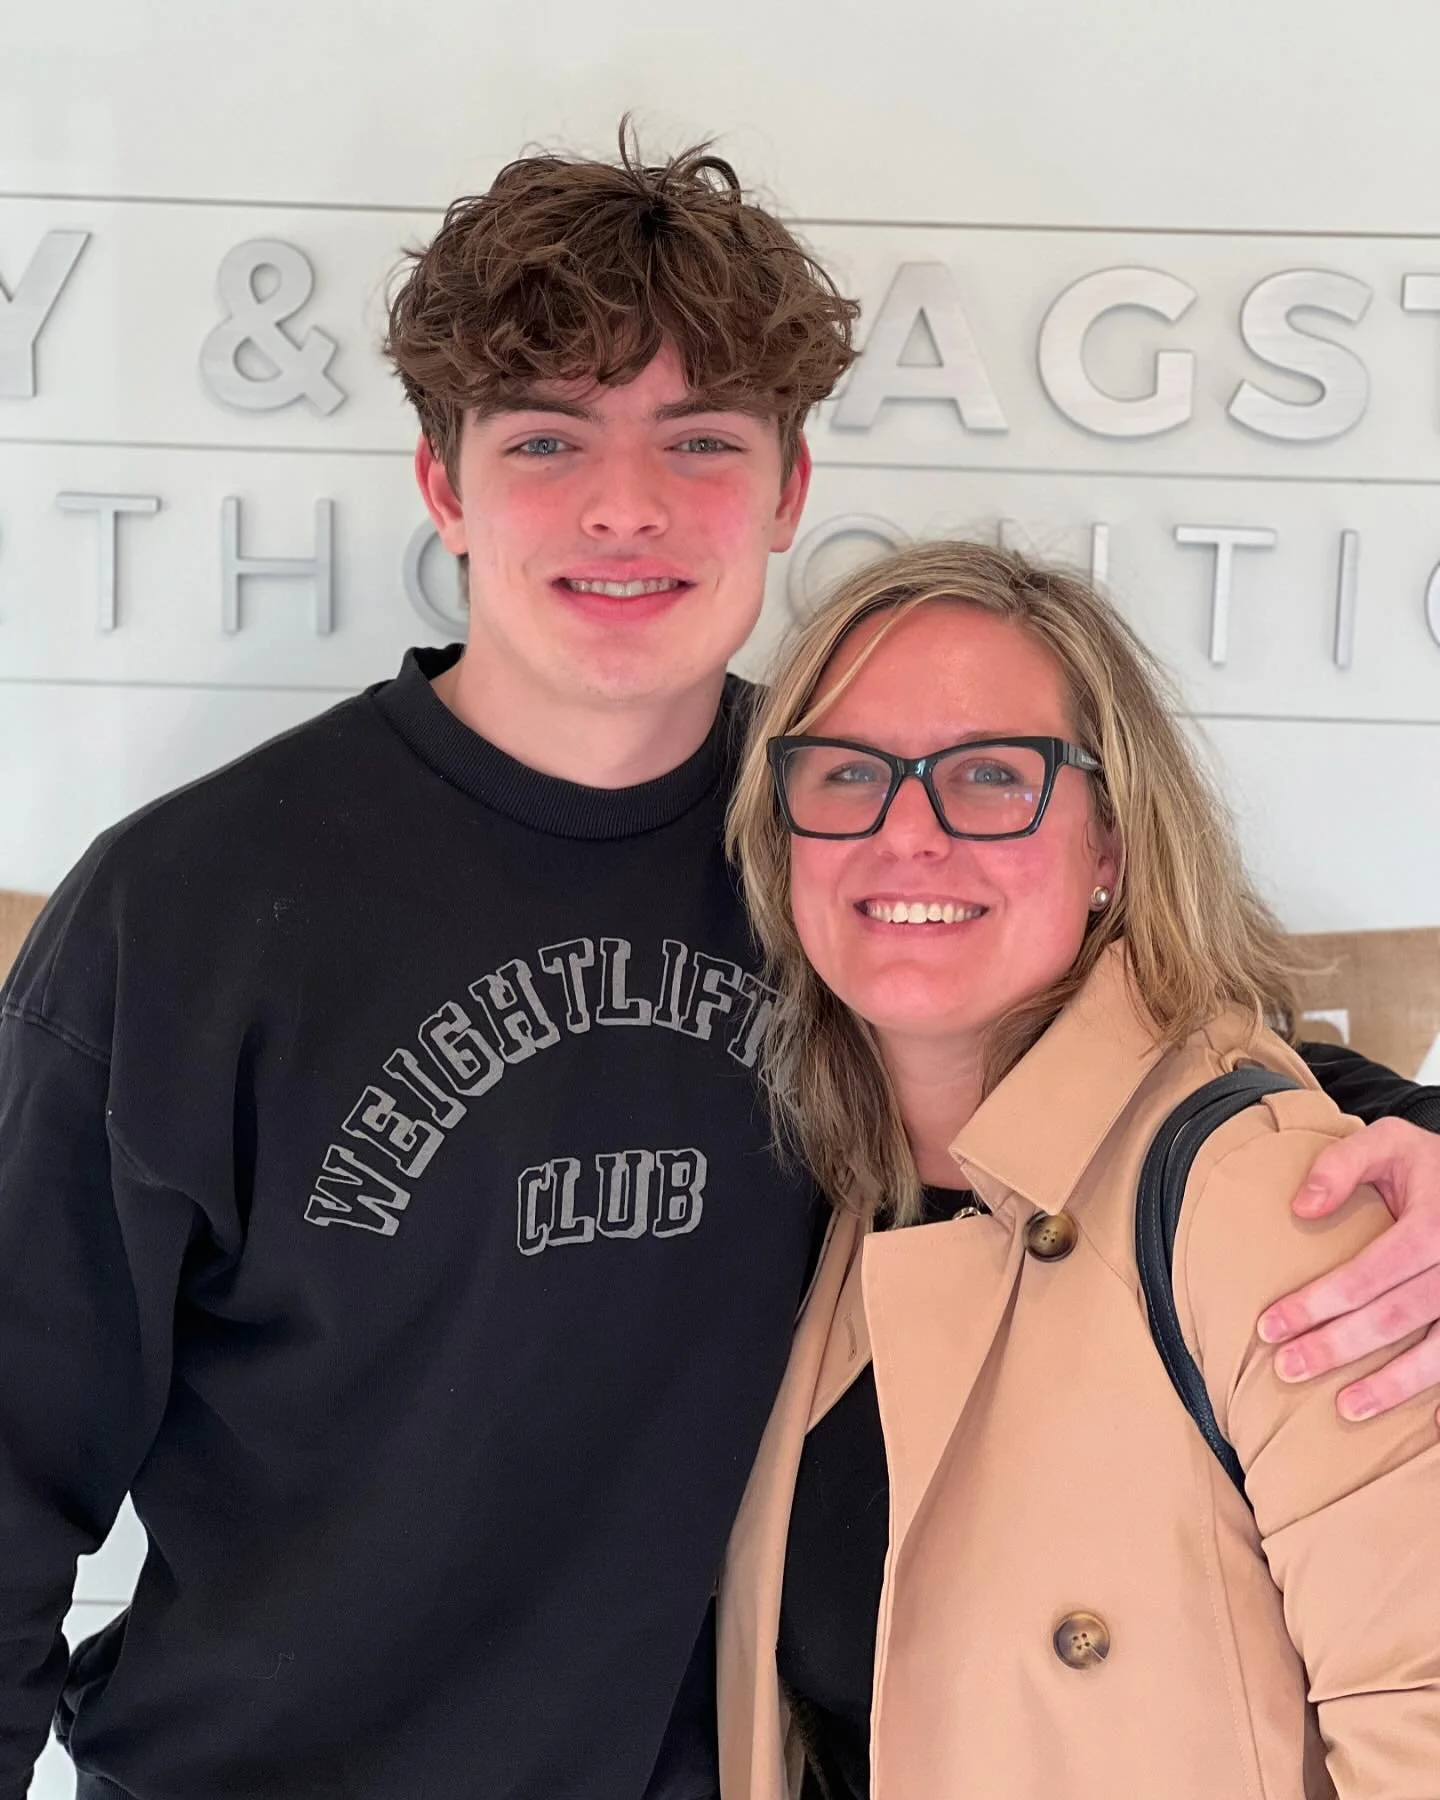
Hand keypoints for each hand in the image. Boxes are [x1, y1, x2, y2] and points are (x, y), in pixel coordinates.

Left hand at [1256, 1118, 1439, 1422]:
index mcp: (1433, 1225)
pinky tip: (1426, 1426)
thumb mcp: (1390, 1142)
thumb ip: (1342, 1164)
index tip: (1269, 1325)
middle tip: (1287, 1368)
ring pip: (1438, 1352)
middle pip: (1395, 1318)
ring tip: (1345, 1407)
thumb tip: (1300, 1208)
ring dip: (1391, 1385)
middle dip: (1337, 1347)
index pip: (1368, 1274)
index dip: (1318, 1303)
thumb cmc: (1431, 1165)